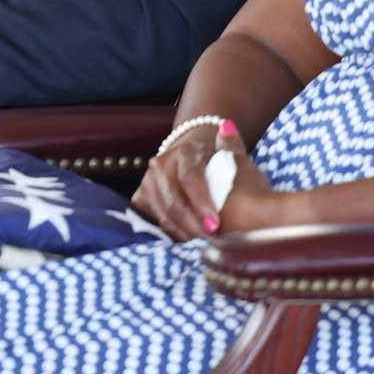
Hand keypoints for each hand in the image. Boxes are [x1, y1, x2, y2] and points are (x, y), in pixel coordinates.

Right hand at [132, 118, 274, 242]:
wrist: (193, 163)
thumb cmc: (218, 165)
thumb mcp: (228, 156)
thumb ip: (230, 146)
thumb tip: (228, 128)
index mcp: (185, 151)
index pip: (190, 177)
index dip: (202, 202)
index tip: (216, 224)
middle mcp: (162, 163)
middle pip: (173, 199)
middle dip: (193, 224)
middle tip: (211, 241)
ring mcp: (149, 180)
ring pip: (163, 212)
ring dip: (184, 231)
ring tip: (203, 245)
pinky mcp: (142, 196)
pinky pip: (156, 218)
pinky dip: (174, 232)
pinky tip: (190, 241)